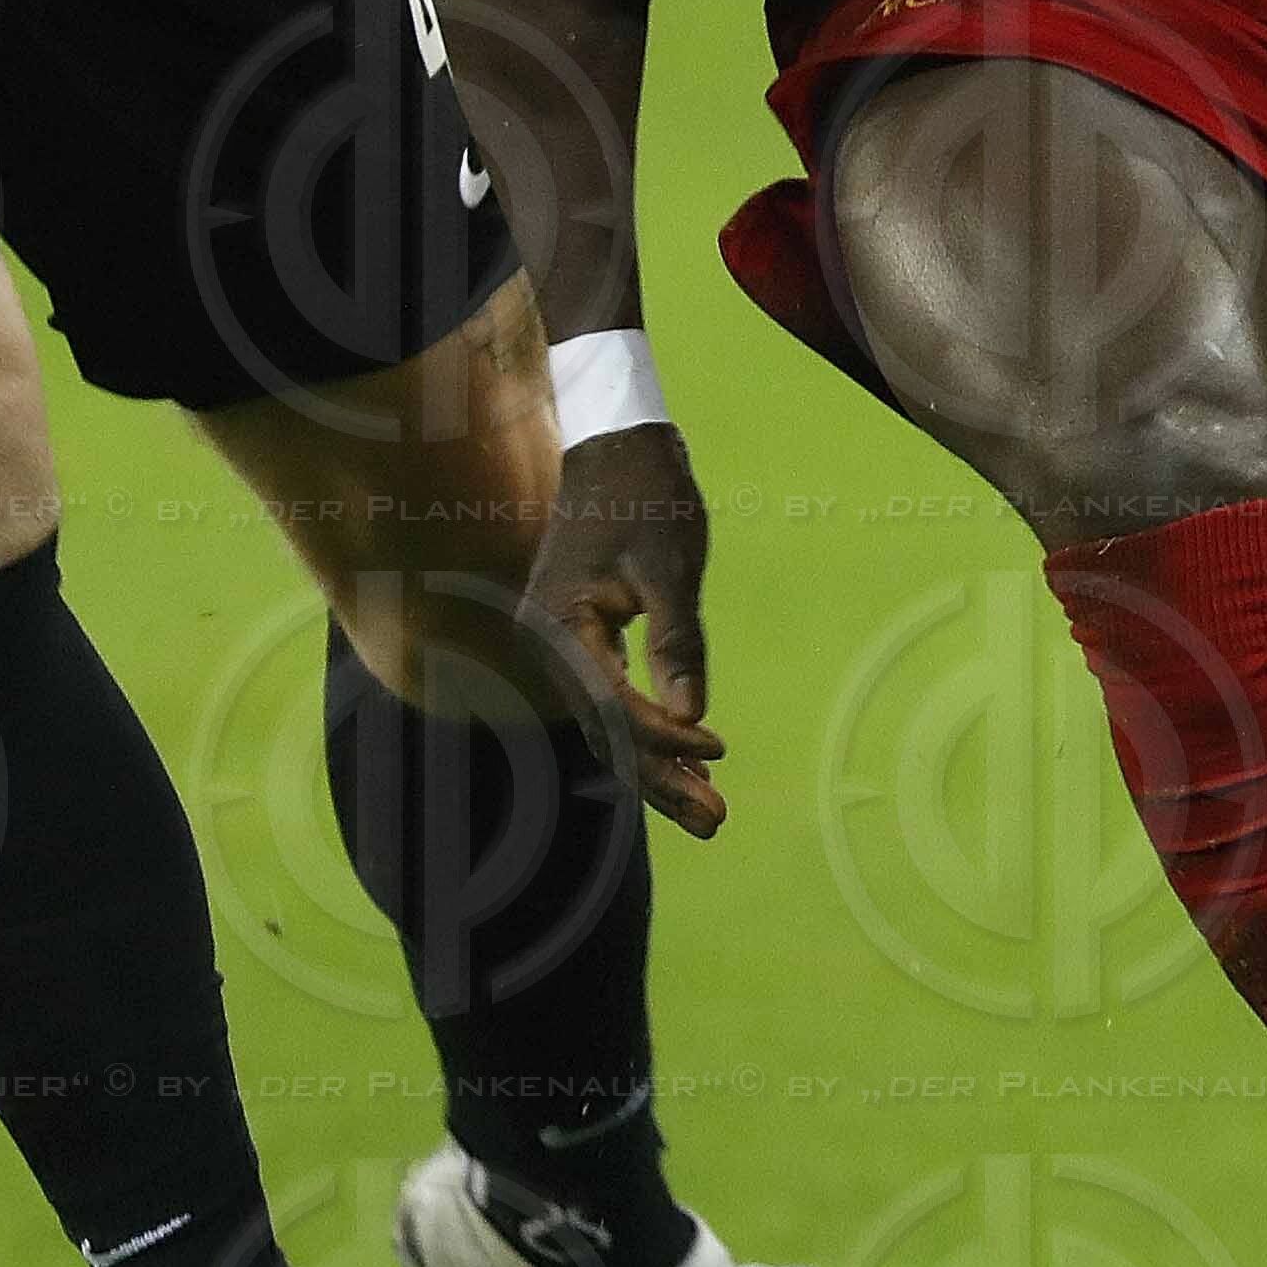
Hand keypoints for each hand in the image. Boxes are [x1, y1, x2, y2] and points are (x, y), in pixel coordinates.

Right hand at [524, 419, 723, 834]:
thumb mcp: (670, 564)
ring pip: (606, 723)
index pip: (611, 704)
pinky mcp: (577, 639)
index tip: (719, 751)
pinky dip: (647, 733)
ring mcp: (558, 643)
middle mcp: (548, 642)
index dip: (664, 737)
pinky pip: (608, 700)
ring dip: (656, 766)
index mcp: (560, 624)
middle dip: (661, 778)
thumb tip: (693, 715)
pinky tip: (685, 762)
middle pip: (604, 731)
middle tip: (716, 822)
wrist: (615, 444)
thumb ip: (678, 641)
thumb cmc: (644, 495)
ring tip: (707, 811)